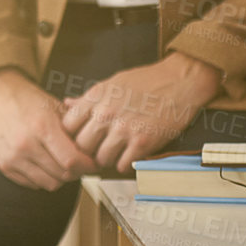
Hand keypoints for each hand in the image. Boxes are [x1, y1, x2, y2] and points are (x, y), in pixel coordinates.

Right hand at [0, 67, 97, 189]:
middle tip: (79, 164)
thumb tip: (93, 151)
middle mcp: (26, 144)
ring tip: (61, 163)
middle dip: (76, 172)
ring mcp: (13, 157)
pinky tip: (44, 164)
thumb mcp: (55, 107)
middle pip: (62, 174)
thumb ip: (75, 130)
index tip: (92, 163)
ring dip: (60, 177)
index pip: (72, 160)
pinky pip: (33, 184)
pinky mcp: (4, 165)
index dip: (87, 165)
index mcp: (42, 127)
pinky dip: (42, 178)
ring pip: (49, 183)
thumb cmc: (27, 100)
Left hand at [59, 52, 222, 173]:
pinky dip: (124, 163)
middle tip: (96, 150)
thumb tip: (66, 104)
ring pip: (100, 159)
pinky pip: (122, 165)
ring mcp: (124, 129)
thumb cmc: (146, 81)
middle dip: (88, 151)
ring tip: (114, 152)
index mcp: (96, 97)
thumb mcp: (111, 83)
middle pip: (81, 146)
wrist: (179, 81)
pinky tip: (129, 154)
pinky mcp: (143, 142)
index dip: (71, 135)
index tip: (79, 138)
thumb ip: (88, 98)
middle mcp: (106, 113)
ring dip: (106, 159)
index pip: (67, 126)